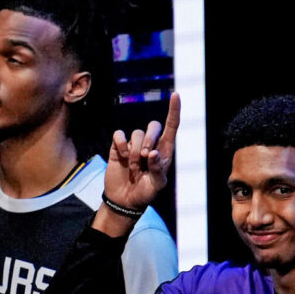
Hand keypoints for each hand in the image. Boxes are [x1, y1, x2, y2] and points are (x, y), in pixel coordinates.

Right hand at [100, 92, 180, 220]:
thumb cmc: (145, 192)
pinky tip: (121, 157)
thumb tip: (153, 153)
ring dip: (134, 152)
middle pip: (153, 126)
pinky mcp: (118, 146)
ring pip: (136, 133)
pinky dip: (120, 145)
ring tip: (133, 167)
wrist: (125, 199)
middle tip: (145, 157)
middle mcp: (151, 144)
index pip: (172, 126)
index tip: (176, 95)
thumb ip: (157, 170)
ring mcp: (134, 144)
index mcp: (165, 151)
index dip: (174, 110)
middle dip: (150, 140)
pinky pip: (119, 135)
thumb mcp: (156, 185)